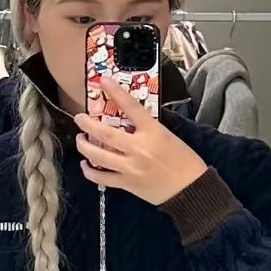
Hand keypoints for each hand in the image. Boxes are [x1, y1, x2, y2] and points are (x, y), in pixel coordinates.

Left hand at [75, 78, 207, 205]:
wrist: (191, 189)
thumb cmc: (184, 161)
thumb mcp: (168, 136)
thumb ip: (148, 128)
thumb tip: (130, 120)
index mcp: (152, 132)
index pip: (131, 107)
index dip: (116, 92)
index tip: (103, 81)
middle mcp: (138, 148)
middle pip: (105, 133)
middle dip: (87, 124)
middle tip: (79, 118)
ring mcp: (130, 168)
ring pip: (98, 156)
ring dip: (84, 146)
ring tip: (80, 140)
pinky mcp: (127, 184)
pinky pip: (102, 178)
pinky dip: (90, 172)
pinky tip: (86, 165)